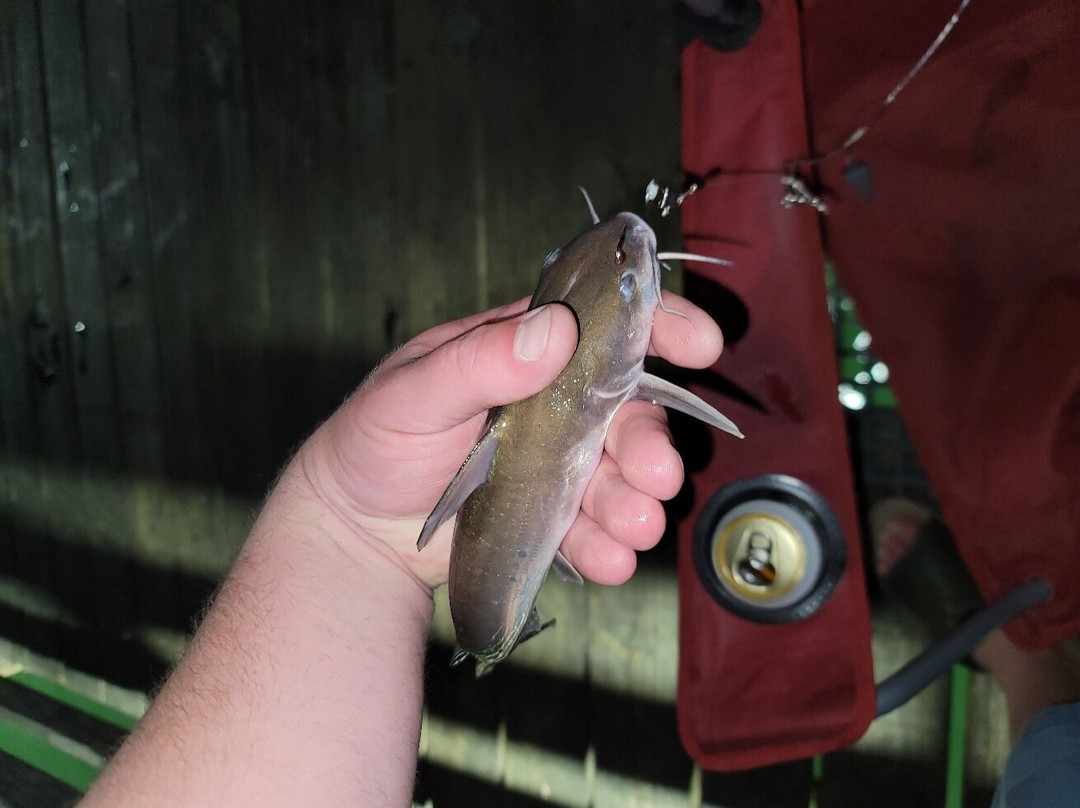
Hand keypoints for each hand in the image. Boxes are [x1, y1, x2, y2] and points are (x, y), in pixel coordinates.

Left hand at [298, 293, 722, 589]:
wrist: (356, 529)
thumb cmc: (374, 440)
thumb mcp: (411, 393)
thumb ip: (476, 362)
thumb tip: (553, 330)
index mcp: (524, 351)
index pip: (601, 325)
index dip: (657, 326)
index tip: (700, 343)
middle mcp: (553, 403)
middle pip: (626, 413)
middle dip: (650, 444)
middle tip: (657, 476)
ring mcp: (556, 462)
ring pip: (618, 476)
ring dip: (636, 502)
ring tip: (634, 529)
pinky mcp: (552, 517)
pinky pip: (592, 528)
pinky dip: (607, 546)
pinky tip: (609, 561)